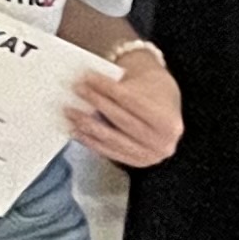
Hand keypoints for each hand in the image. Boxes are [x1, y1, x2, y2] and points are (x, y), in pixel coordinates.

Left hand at [70, 43, 182, 166]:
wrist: (167, 110)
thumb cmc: (154, 93)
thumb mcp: (146, 85)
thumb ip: (120, 87)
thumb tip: (87, 84)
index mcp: (168, 122)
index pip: (131, 100)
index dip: (107, 88)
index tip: (88, 77)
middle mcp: (162, 143)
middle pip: (121, 120)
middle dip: (96, 102)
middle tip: (77, 89)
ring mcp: (149, 156)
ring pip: (111, 138)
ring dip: (87, 124)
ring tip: (70, 110)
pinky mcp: (136, 162)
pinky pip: (108, 151)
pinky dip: (90, 140)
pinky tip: (76, 129)